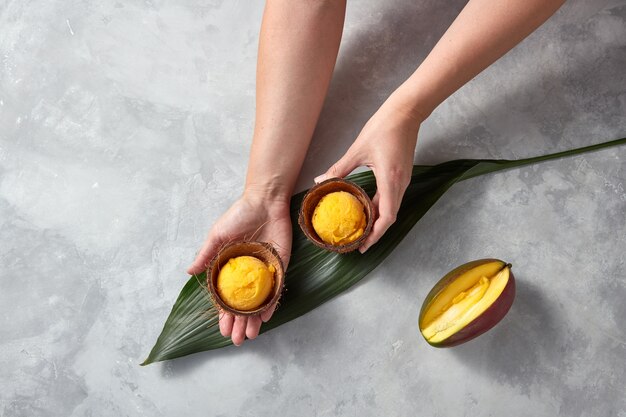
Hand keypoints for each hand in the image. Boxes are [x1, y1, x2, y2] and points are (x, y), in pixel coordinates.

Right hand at [187, 194, 291, 345]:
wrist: (265, 201)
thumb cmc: (239, 214)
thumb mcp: (217, 235)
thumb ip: (206, 255)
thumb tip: (189, 272)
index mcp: (230, 268)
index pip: (226, 297)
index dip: (224, 314)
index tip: (223, 329)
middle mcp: (247, 273)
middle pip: (243, 304)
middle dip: (240, 323)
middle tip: (238, 340)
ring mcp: (264, 270)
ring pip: (260, 301)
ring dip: (256, 319)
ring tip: (251, 336)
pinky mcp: (280, 265)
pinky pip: (277, 288)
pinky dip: (273, 302)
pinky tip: (268, 316)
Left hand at [314, 95, 421, 252]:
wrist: (407, 112)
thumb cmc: (384, 127)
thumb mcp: (358, 149)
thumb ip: (340, 168)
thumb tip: (320, 180)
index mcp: (390, 179)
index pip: (386, 216)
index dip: (375, 235)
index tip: (363, 246)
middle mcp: (400, 183)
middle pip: (389, 217)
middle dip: (375, 233)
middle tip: (358, 243)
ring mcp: (403, 179)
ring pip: (391, 208)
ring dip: (378, 221)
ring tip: (361, 230)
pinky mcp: (402, 174)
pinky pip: (392, 198)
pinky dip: (380, 208)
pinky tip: (367, 210)